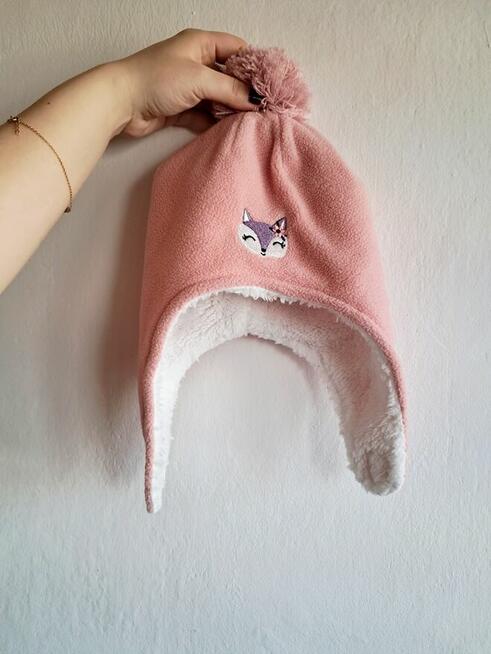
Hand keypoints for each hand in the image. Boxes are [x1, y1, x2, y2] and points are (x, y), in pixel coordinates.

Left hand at [115, 28, 255, 136]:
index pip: (236, 49)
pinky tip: (229, 131)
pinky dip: (216, 123)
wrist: (120, 103)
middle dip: (245, 92)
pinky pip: (205, 116)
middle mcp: (195, 63)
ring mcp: (188, 87)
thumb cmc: (154, 79)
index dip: (254, 65)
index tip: (271, 83)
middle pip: (229, 76)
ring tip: (251, 122)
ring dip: (231, 110)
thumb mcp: (199, 79)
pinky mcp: (181, 108)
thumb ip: (230, 89)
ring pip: (218, 98)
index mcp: (200, 44)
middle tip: (264, 107)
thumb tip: (255, 100)